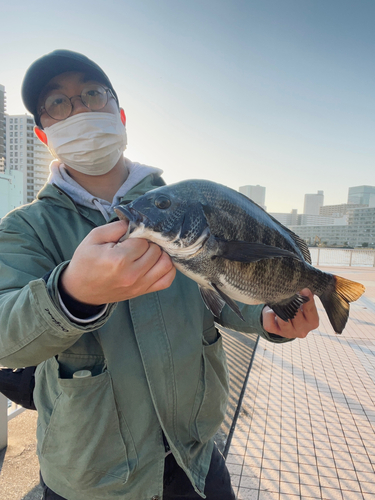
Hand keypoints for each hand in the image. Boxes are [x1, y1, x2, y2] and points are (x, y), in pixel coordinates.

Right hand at [60, 220, 175, 304]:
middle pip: (156, 251)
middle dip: (149, 244)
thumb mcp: (94, 238)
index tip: (128, 238)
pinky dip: (166, 269)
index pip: (143, 240)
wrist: (80, 290)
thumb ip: (116, 227)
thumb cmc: (86, 262)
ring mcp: (139, 285)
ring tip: (148, 253)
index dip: (137, 236)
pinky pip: (166, 280)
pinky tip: (156, 263)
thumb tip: (136, 222)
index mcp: (119, 259)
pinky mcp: (142, 292)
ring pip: (166, 264)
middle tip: (137, 245)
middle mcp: (132, 274)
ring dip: (160, 255)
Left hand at [262, 289, 318, 338]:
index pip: (310, 310)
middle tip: (288, 294)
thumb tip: (302, 287)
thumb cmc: (296, 308)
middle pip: (296, 315)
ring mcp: (289, 333)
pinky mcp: (276, 332)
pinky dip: (269, 315)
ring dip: (280, 310)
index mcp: (312, 322)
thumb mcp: (302, 303)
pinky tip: (272, 310)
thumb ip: (304, 296)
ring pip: (283, 321)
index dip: (307, 300)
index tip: (304, 290)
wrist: (283, 318)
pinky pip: (270, 323)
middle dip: (291, 303)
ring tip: (279, 302)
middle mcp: (302, 330)